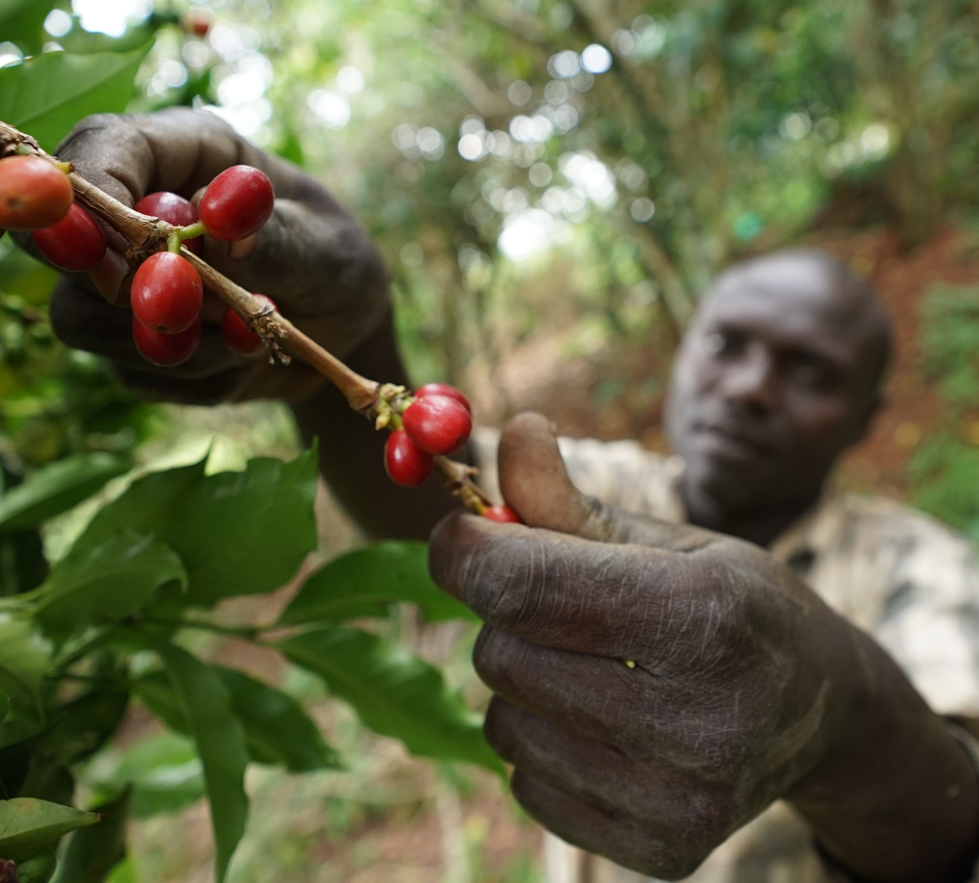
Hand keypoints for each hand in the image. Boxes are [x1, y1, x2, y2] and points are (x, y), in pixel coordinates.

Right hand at [28, 108, 389, 403]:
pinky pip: (129, 371)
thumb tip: (215, 231)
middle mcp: (139, 208)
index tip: (125, 251)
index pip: (103, 147)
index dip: (93, 194)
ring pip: (81, 316)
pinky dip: (194, 376)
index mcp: (185, 154)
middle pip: (57, 238)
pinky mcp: (128, 339)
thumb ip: (271, 238)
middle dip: (112, 285)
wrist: (342, 335)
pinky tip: (243, 360)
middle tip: (184, 312)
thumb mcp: (323, 248)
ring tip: (252, 337)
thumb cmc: (336, 266)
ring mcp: (124, 277)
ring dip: (172, 342)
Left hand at [429, 413, 978, 881]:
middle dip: (507, 616)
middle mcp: (701, 718)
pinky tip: (599, 722)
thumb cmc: (729, 600)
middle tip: (555, 605)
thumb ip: (569, 498)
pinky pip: (526, 783)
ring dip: (521, 682)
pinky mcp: (663, 848)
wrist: (819, 706)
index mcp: (703, 613)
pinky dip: (541, 741)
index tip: (455, 535)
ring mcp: (684, 798)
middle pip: (503, 653)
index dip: (464, 552)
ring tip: (587, 665)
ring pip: (503, 723)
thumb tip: (509, 432)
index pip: (526, 586)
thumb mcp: (662, 537)